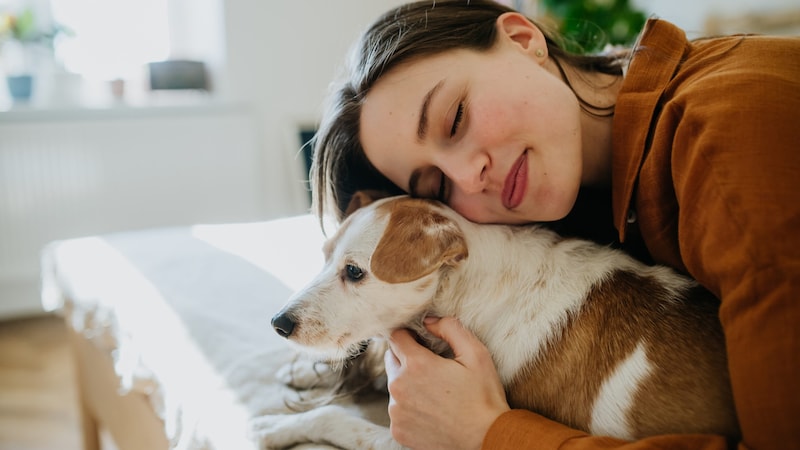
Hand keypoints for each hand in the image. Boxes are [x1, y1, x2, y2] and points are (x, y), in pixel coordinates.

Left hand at [384, 317, 509, 449]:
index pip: (396, 337)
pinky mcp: (398, 430)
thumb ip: (450, 328)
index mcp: (416, 365)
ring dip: (408, 383)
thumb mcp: (476, 354)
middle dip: (407, 358)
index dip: (409, 335)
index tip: (422, 342)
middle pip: (392, 359)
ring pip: (394, 385)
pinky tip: (431, 410)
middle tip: (432, 368)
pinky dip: (409, 407)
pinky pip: (398, 409)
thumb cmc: (483, 396)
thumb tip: (429, 320)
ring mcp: (396, 411)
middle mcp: (399, 387)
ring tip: (434, 392)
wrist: (486, 438)